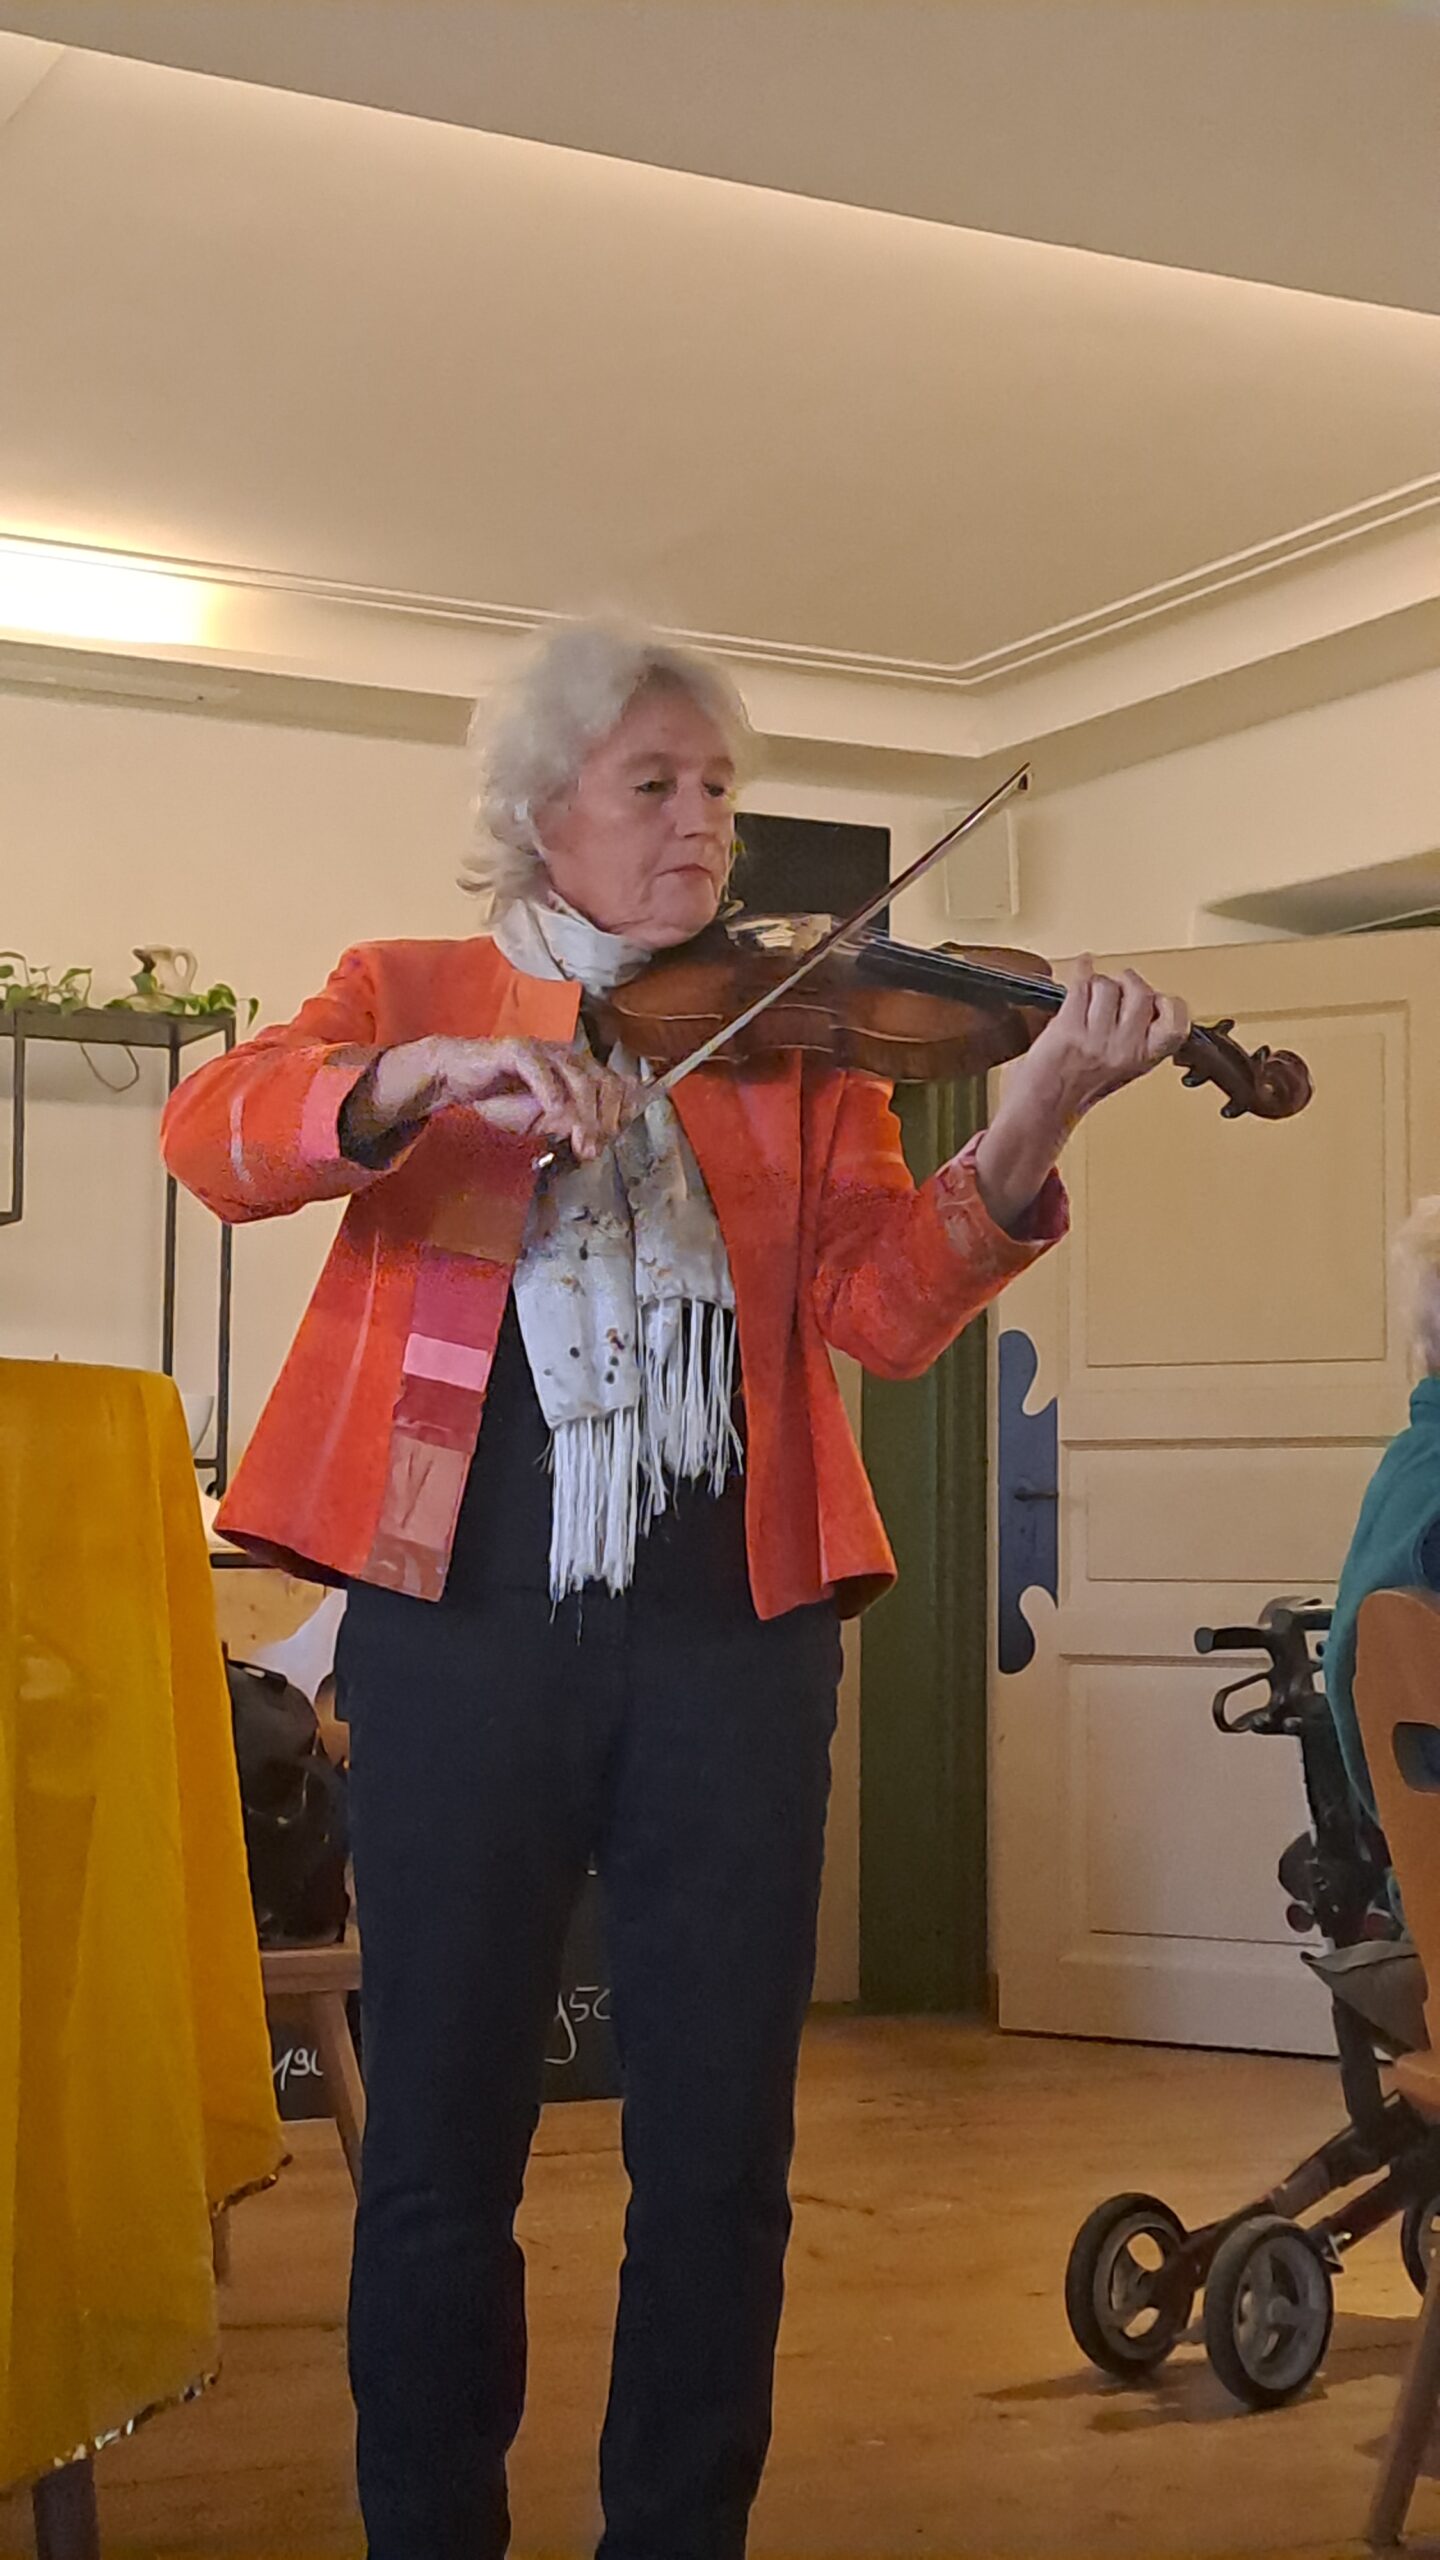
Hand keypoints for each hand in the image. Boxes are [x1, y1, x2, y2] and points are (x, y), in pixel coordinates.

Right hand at [349, 1036, 638, 1162]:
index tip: (612, 1142)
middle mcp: (567, 1056)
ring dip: (584, 1115)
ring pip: (579, 1078)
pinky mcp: (517, 1051)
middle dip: (605, 1119)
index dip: (621, 1114)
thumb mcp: (544, 1120)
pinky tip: (554, 1113)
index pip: (616, 1086)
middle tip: (595, 1149)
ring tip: (582, 1144)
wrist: (457, 1079)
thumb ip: (574, 1123)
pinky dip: (551, 1091)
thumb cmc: (501, 1098)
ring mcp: (544, 1051)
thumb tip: (603, 1137)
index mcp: (578, 1070)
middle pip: (604, 1082)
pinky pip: (540, 1068)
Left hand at [971, 960, 1189, 1232]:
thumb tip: (1137, 996)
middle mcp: (1124, 1048)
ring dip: (1095, 984)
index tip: (1156, 999)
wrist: (1040, 1109)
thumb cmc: (1073, 1091)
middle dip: (1126, 984)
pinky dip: (1080, 970)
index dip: (1169, 1004)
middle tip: (1114, 990)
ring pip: (1107, 985)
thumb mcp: (1121, 1067)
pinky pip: (1081, 984)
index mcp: (1142, 1059)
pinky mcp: (1069, 1028)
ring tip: (1086, 998)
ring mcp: (1097, 1038)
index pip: (1176, 1024)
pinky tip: (1081, 967)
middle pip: (1141, 992)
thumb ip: (1134, 1036)